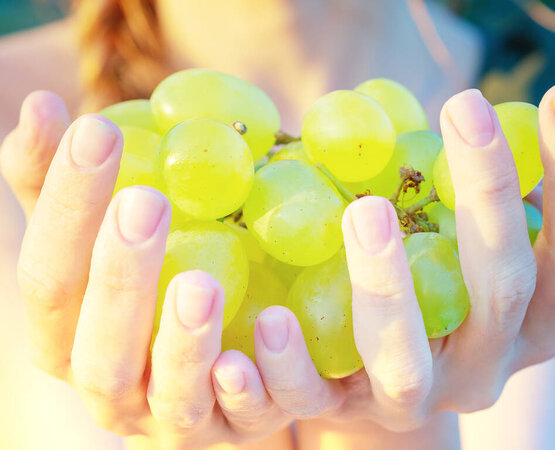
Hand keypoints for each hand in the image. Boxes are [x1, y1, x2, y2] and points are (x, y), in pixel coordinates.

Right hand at [0, 93, 331, 448]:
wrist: (221, 348)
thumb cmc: (146, 286)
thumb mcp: (106, 233)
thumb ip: (67, 186)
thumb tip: (40, 107)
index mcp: (67, 338)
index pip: (46, 280)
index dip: (66, 209)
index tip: (99, 130)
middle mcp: (110, 388)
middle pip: (98, 347)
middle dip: (118, 277)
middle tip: (145, 203)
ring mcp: (173, 418)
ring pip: (167, 395)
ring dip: (181, 343)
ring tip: (200, 283)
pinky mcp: (234, 428)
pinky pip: (241, 416)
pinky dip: (247, 385)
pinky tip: (268, 329)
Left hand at [246, 80, 554, 431]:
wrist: (376, 383)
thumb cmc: (426, 291)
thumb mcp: (456, 250)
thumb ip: (462, 202)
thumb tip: (461, 113)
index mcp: (529, 320)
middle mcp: (487, 363)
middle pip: (501, 287)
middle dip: (488, 194)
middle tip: (465, 107)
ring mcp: (420, 397)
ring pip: (406, 355)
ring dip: (387, 283)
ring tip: (366, 211)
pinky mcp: (349, 413)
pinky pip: (316, 396)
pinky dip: (291, 361)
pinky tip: (271, 320)